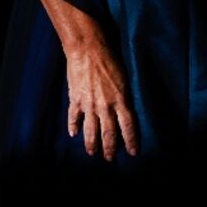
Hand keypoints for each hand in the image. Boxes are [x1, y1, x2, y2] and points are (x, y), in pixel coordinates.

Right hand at [65, 41, 138, 161]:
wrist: (88, 48)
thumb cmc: (110, 59)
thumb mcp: (124, 78)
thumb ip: (123, 96)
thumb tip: (124, 109)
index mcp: (121, 100)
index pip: (128, 126)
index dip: (130, 140)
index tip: (133, 152)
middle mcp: (105, 106)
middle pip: (109, 133)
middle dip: (110, 148)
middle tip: (109, 158)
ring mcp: (88, 104)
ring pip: (90, 130)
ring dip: (91, 143)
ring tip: (92, 152)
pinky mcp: (75, 98)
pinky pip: (74, 117)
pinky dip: (73, 126)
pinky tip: (73, 134)